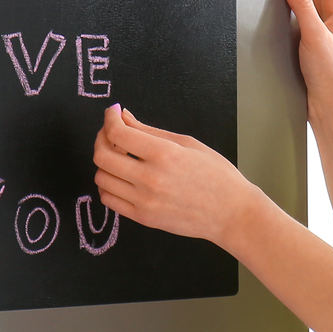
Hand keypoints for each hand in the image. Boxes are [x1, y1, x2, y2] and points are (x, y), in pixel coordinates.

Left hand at [92, 105, 263, 245]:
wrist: (231, 213)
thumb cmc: (217, 176)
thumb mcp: (188, 144)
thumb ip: (150, 131)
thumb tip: (124, 117)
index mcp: (164, 154)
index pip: (118, 133)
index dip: (109, 119)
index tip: (112, 113)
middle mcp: (150, 179)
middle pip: (102, 155)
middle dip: (102, 138)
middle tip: (111, 132)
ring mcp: (144, 201)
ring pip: (101, 178)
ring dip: (104, 163)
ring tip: (119, 156)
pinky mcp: (143, 218)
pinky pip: (109, 199)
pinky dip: (108, 185)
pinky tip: (121, 177)